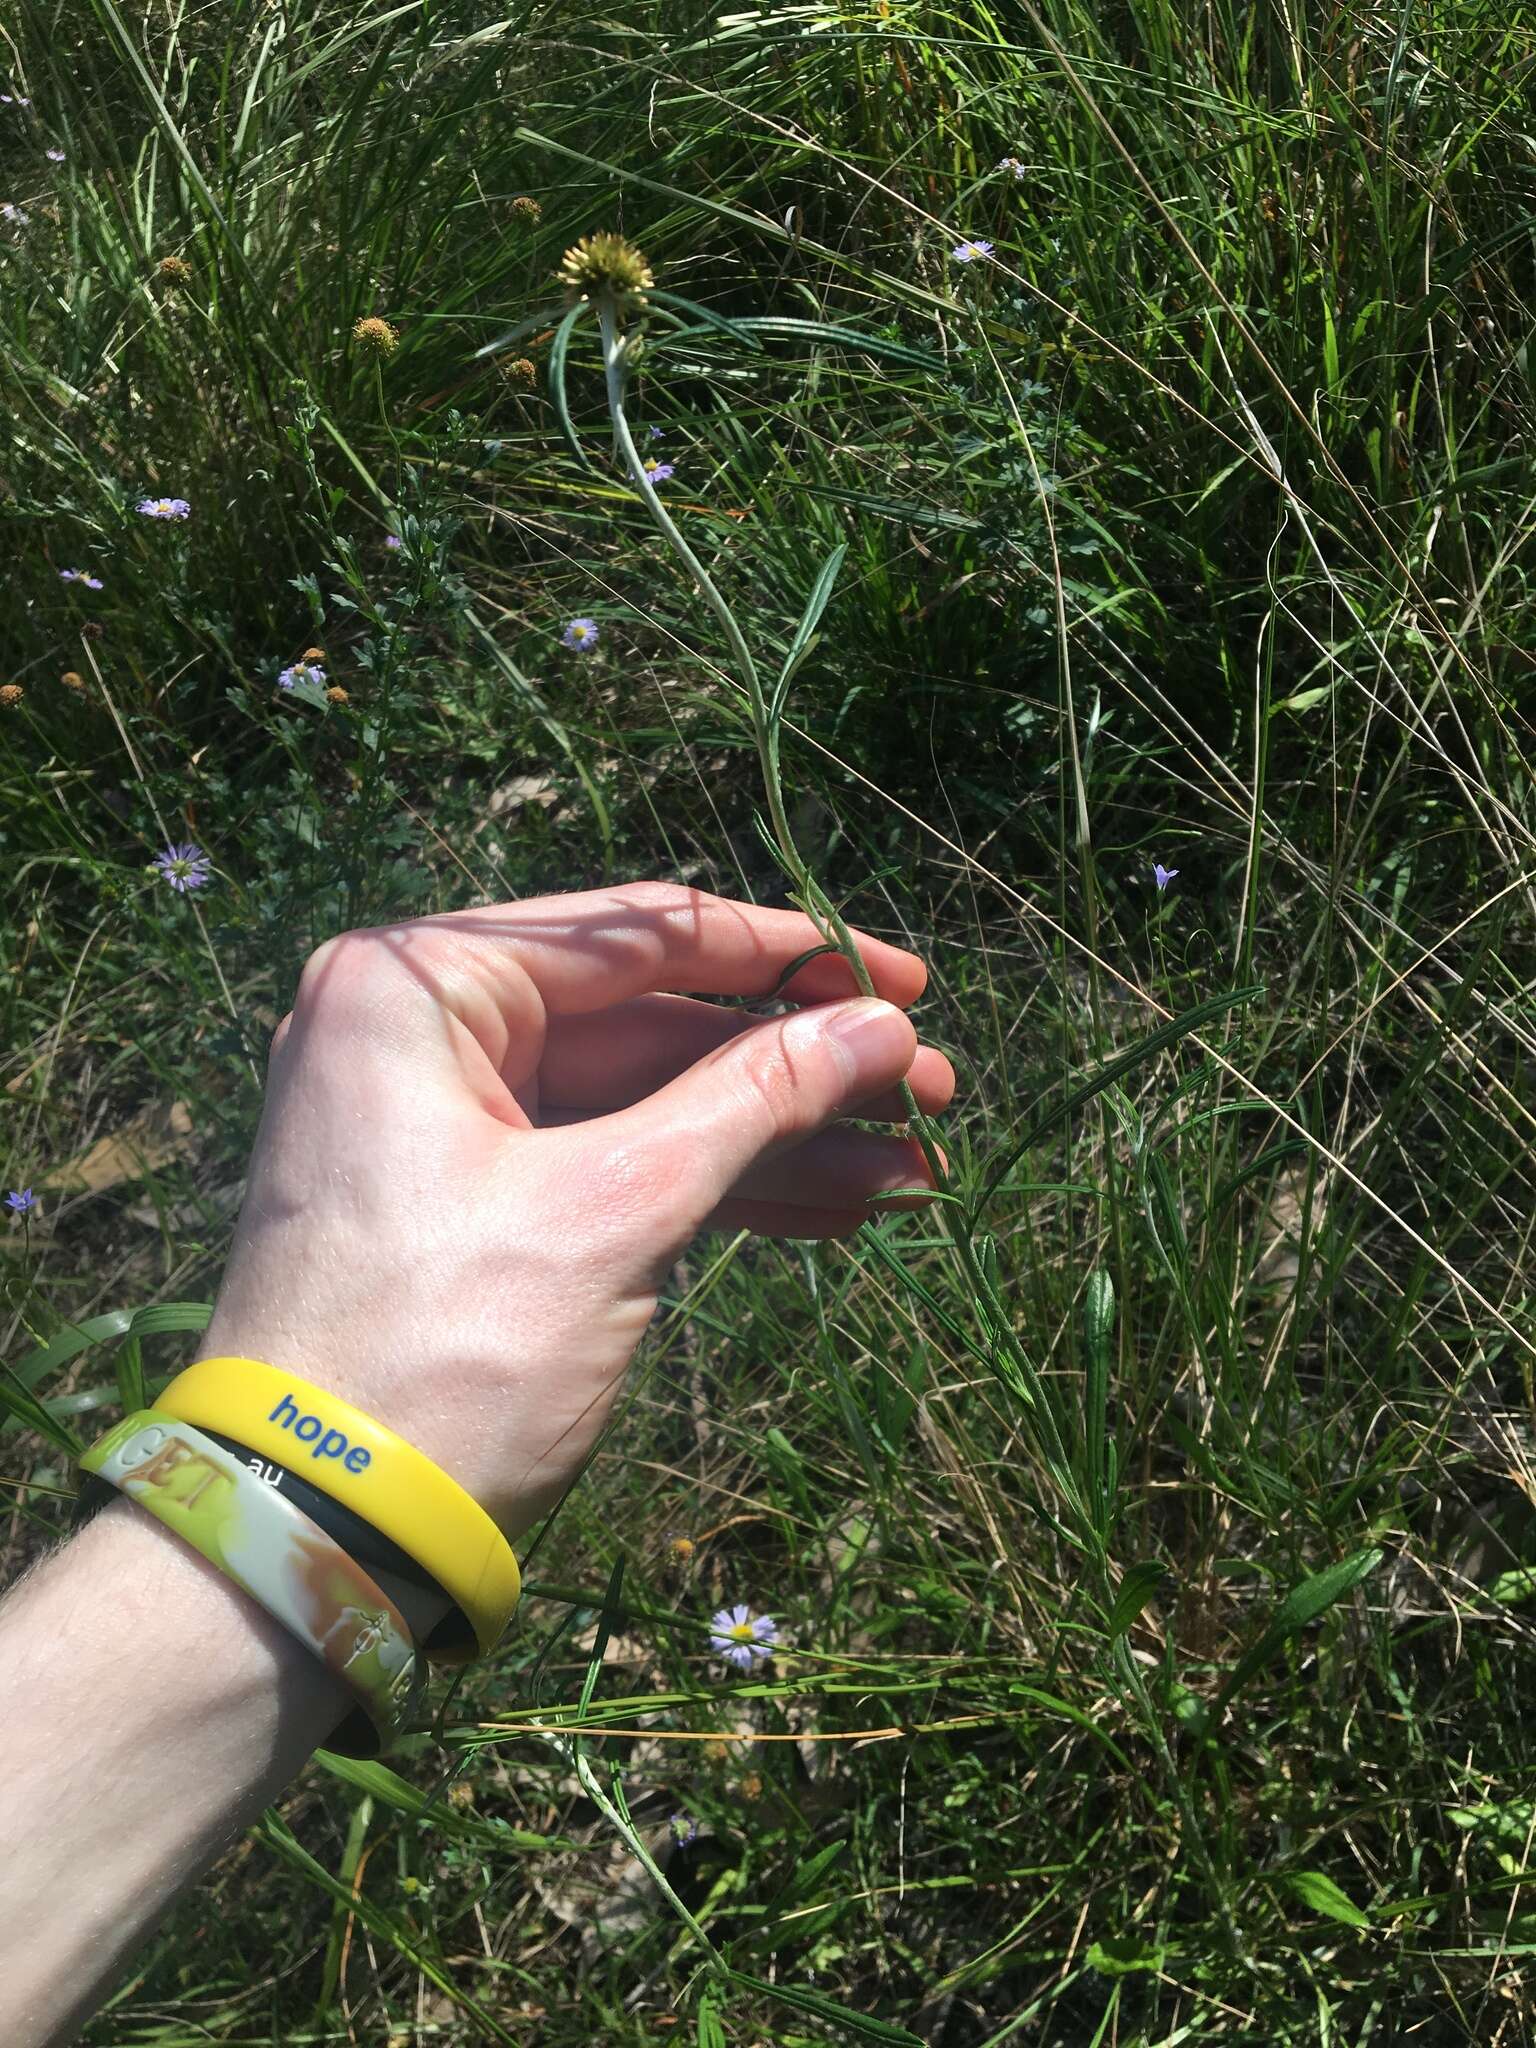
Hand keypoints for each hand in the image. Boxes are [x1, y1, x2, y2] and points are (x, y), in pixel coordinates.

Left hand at [201, 883, 952, 1534]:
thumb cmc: (447, 1349)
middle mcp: (423, 1032)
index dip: (787, 954)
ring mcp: (446, 1126)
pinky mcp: (475, 1209)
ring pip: (645, 1105)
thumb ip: (753, 1098)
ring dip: (777, 1140)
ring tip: (913, 1169)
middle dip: (798, 1067)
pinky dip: (715, 1192)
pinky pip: (613, 1171)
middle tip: (933, 1090)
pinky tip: (838, 1213)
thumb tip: (883, 1024)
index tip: (907, 977)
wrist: (315, 1538)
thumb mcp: (614, 1208)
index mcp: (418, 986)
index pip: (637, 934)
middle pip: (651, 1022)